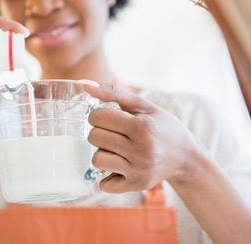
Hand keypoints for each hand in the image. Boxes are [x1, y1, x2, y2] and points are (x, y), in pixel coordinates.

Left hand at [84, 83, 201, 192]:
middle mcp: (141, 150)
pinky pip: (104, 184)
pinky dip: (108, 173)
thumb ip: (114, 93)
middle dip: (99, 131)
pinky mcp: (137, 185)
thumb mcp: (144, 106)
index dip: (98, 115)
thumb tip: (84, 85)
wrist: (186, 156)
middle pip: (94, 137)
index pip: (98, 117)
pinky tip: (120, 165)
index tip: (107, 117)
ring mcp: (139, 170)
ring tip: (116, 148)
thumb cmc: (163, 126)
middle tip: (113, 132)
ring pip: (97, 159)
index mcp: (142, 126)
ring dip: (102, 152)